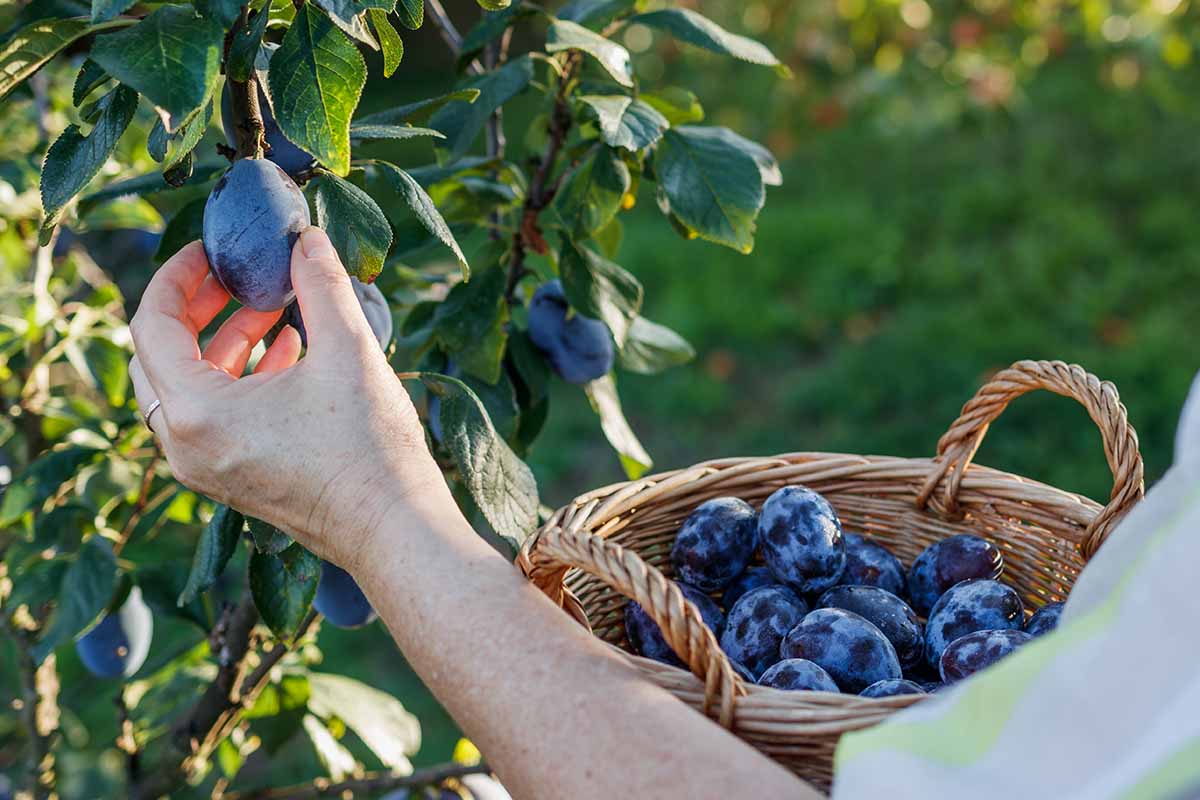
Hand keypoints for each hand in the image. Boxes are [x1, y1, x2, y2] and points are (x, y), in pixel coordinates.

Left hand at [128, 228, 447, 571]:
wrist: (394, 528)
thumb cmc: (370, 449)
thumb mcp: (348, 351)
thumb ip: (322, 284)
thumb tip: (308, 237)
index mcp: (197, 412)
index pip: (153, 324)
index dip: (177, 277)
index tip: (211, 250)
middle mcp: (187, 445)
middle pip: (162, 357)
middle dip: (199, 308)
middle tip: (238, 276)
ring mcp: (206, 468)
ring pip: (189, 388)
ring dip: (224, 343)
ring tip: (275, 311)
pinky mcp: (232, 480)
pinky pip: (213, 417)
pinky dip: (238, 379)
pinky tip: (290, 352)